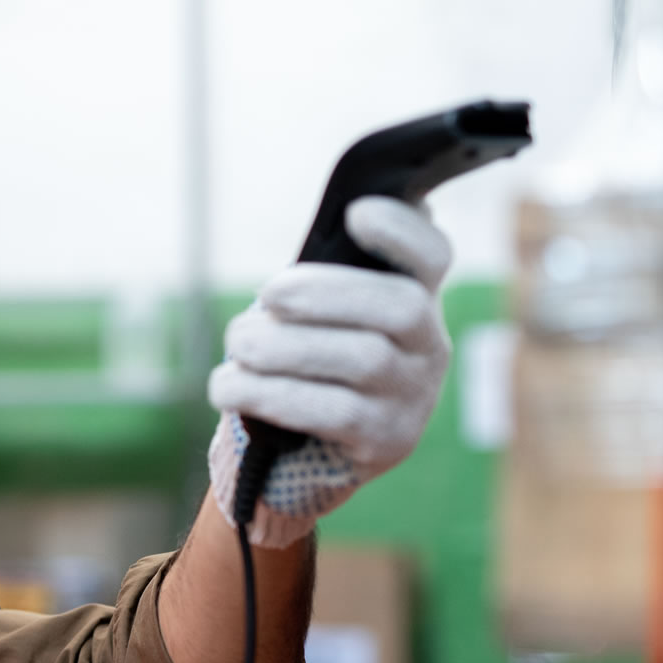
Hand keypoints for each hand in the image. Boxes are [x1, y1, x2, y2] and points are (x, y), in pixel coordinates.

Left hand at [207, 196, 453, 547]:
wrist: (312, 451)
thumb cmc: (309, 364)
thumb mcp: (320, 319)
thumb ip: (315, 288)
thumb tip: (280, 292)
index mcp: (415, 298)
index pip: (432, 255)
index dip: (402, 230)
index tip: (356, 211)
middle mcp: (429, 346)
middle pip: (399, 306)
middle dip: (325, 293)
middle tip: (267, 295)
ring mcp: (414, 397)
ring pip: (363, 359)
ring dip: (287, 347)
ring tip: (239, 344)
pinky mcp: (385, 441)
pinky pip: (332, 412)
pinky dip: (272, 395)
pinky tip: (230, 387)